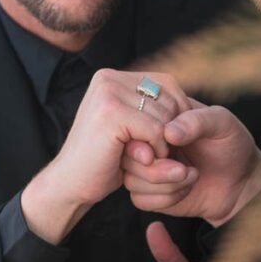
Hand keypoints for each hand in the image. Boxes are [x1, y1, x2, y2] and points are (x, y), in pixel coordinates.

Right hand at [22, 70, 196, 243]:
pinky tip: (141, 159)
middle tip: (151, 153)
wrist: (71, 184)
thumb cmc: (104, 159)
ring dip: (163, 144)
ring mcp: (107, 93)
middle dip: (171, 131)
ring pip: (166, 117)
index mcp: (114, 77)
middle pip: (170, 100)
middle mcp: (109, 78)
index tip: (168, 139)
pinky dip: (157, 150)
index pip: (169, 85)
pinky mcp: (111, 113)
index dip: (178, 114)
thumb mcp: (132, 127)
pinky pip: (157, 130)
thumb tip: (189, 105)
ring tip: (143, 156)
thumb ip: (154, 109)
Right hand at [121, 101, 260, 225]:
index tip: (170, 146)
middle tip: (184, 169)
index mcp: (160, 116)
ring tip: (191, 175)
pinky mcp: (149, 192)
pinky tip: (185, 189)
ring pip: (131, 179)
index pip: (134, 123)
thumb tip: (169, 132)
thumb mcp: (222, 123)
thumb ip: (197, 121)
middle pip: (127, 154)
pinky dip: (166, 198)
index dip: (146, 138)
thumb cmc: (232, 145)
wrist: (241, 182)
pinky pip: (140, 199)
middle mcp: (148, 141)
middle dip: (155, 167)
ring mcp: (146, 167)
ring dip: (164, 184)